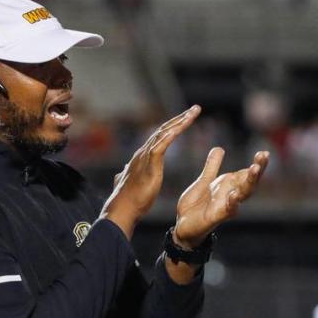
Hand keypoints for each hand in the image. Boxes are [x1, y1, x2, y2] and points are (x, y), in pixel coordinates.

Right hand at [100, 105, 200, 238]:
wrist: (122, 209)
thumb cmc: (129, 200)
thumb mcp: (130, 183)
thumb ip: (125, 174)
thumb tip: (122, 171)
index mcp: (142, 156)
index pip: (160, 136)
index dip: (173, 125)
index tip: (186, 118)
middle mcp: (143, 152)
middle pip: (164, 129)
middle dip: (181, 118)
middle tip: (196, 109)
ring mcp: (145, 157)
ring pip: (164, 134)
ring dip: (180, 122)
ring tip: (193, 113)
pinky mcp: (149, 165)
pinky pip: (160, 146)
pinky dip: (169, 136)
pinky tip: (179, 128)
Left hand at [172, 148, 268, 247]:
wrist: (183, 225)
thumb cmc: (196, 205)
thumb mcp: (203, 181)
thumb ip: (212, 167)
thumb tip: (219, 148)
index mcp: (229, 186)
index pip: (247, 173)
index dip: (257, 164)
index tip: (264, 152)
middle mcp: (232, 195)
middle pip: (250, 182)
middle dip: (258, 169)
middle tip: (264, 156)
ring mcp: (226, 206)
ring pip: (243, 194)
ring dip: (250, 182)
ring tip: (255, 168)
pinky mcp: (217, 217)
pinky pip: (228, 210)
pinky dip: (233, 202)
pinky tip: (235, 194)